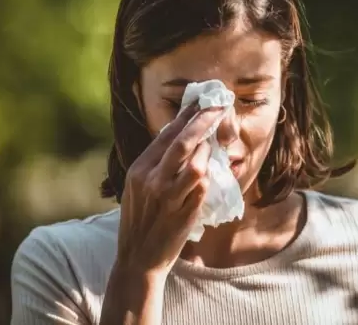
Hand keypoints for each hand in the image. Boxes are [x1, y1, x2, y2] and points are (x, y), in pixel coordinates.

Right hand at [115, 103, 221, 277]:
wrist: (138, 257)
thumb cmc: (141, 218)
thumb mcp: (138, 185)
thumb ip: (156, 162)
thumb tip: (178, 133)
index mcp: (139, 168)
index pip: (166, 134)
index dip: (186, 115)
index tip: (201, 101)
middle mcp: (151, 179)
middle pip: (183, 142)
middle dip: (204, 120)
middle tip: (219, 106)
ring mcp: (168, 196)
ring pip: (196, 163)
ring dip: (209, 151)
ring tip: (214, 144)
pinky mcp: (183, 211)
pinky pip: (203, 186)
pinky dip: (210, 175)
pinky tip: (212, 171)